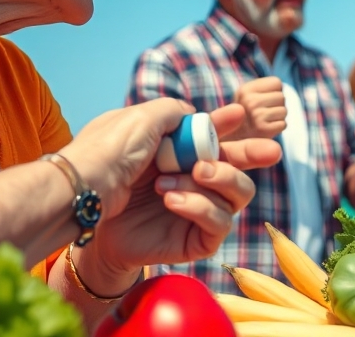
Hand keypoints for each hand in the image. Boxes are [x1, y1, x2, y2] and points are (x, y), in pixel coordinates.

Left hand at [76, 103, 280, 292]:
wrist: (83, 197)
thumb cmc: (108, 155)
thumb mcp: (143, 120)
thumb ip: (177, 114)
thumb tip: (202, 119)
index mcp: (180, 150)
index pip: (218, 139)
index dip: (234, 128)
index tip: (239, 114)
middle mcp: (192, 179)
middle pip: (240, 168)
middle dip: (255, 155)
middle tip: (271, 152)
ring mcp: (195, 210)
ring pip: (238, 193)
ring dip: (212, 179)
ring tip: (171, 179)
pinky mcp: (193, 239)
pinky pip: (219, 222)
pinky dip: (198, 206)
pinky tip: (172, 199)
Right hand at [227, 77, 286, 139]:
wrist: (234, 141)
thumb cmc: (246, 115)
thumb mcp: (247, 96)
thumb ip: (264, 87)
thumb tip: (279, 84)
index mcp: (245, 89)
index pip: (277, 82)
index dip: (274, 91)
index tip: (264, 99)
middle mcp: (249, 101)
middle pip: (282, 97)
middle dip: (277, 105)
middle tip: (263, 113)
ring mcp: (256, 116)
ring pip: (284, 111)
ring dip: (278, 117)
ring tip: (264, 121)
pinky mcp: (263, 130)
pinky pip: (283, 124)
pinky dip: (278, 127)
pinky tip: (266, 129)